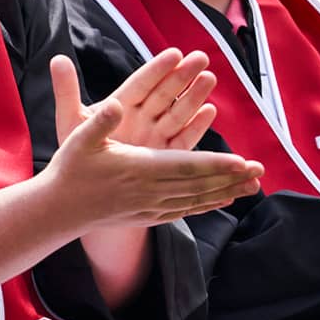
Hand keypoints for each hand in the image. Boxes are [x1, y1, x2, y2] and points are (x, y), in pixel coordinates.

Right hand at [41, 54, 263, 228]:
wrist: (59, 210)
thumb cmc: (69, 169)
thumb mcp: (78, 138)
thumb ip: (99, 122)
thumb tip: (114, 104)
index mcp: (137, 168)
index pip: (185, 166)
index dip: (215, 164)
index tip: (242, 161)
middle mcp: (149, 190)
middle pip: (198, 184)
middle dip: (231, 178)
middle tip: (260, 171)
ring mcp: (150, 206)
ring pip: (196, 200)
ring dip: (225, 193)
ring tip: (252, 187)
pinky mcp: (147, 216)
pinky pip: (184, 211)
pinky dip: (206, 206)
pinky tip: (222, 202)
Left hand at [71, 48, 218, 150]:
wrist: (86, 189)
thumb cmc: (75, 152)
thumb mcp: (70, 120)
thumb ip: (66, 90)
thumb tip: (57, 58)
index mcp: (119, 106)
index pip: (141, 84)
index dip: (156, 70)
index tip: (174, 54)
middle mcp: (140, 118)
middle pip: (164, 93)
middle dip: (183, 76)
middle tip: (201, 58)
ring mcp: (154, 136)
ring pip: (177, 112)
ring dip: (193, 96)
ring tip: (209, 78)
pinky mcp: (165, 156)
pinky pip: (183, 139)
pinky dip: (195, 126)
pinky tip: (208, 111)